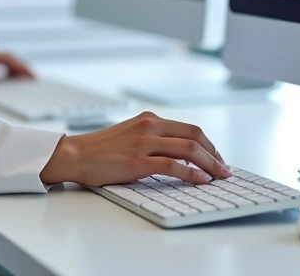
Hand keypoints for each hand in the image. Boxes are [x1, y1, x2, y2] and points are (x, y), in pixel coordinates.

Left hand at [0, 49, 34, 86]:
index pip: (6, 57)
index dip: (19, 65)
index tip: (28, 73)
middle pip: (9, 59)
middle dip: (22, 67)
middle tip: (34, 78)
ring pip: (7, 62)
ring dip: (18, 70)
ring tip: (29, 79)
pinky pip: (1, 67)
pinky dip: (11, 72)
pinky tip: (15, 80)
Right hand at [38, 111, 229, 185]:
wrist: (75, 155)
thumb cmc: (101, 150)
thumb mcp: (130, 135)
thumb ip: (153, 140)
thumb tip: (179, 156)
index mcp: (149, 120)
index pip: (190, 129)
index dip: (209, 145)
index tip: (217, 158)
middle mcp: (149, 127)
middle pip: (194, 136)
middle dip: (214, 154)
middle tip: (224, 169)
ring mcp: (143, 143)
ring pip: (188, 149)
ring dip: (209, 164)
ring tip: (219, 176)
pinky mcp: (137, 161)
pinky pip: (172, 165)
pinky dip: (191, 173)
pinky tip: (201, 180)